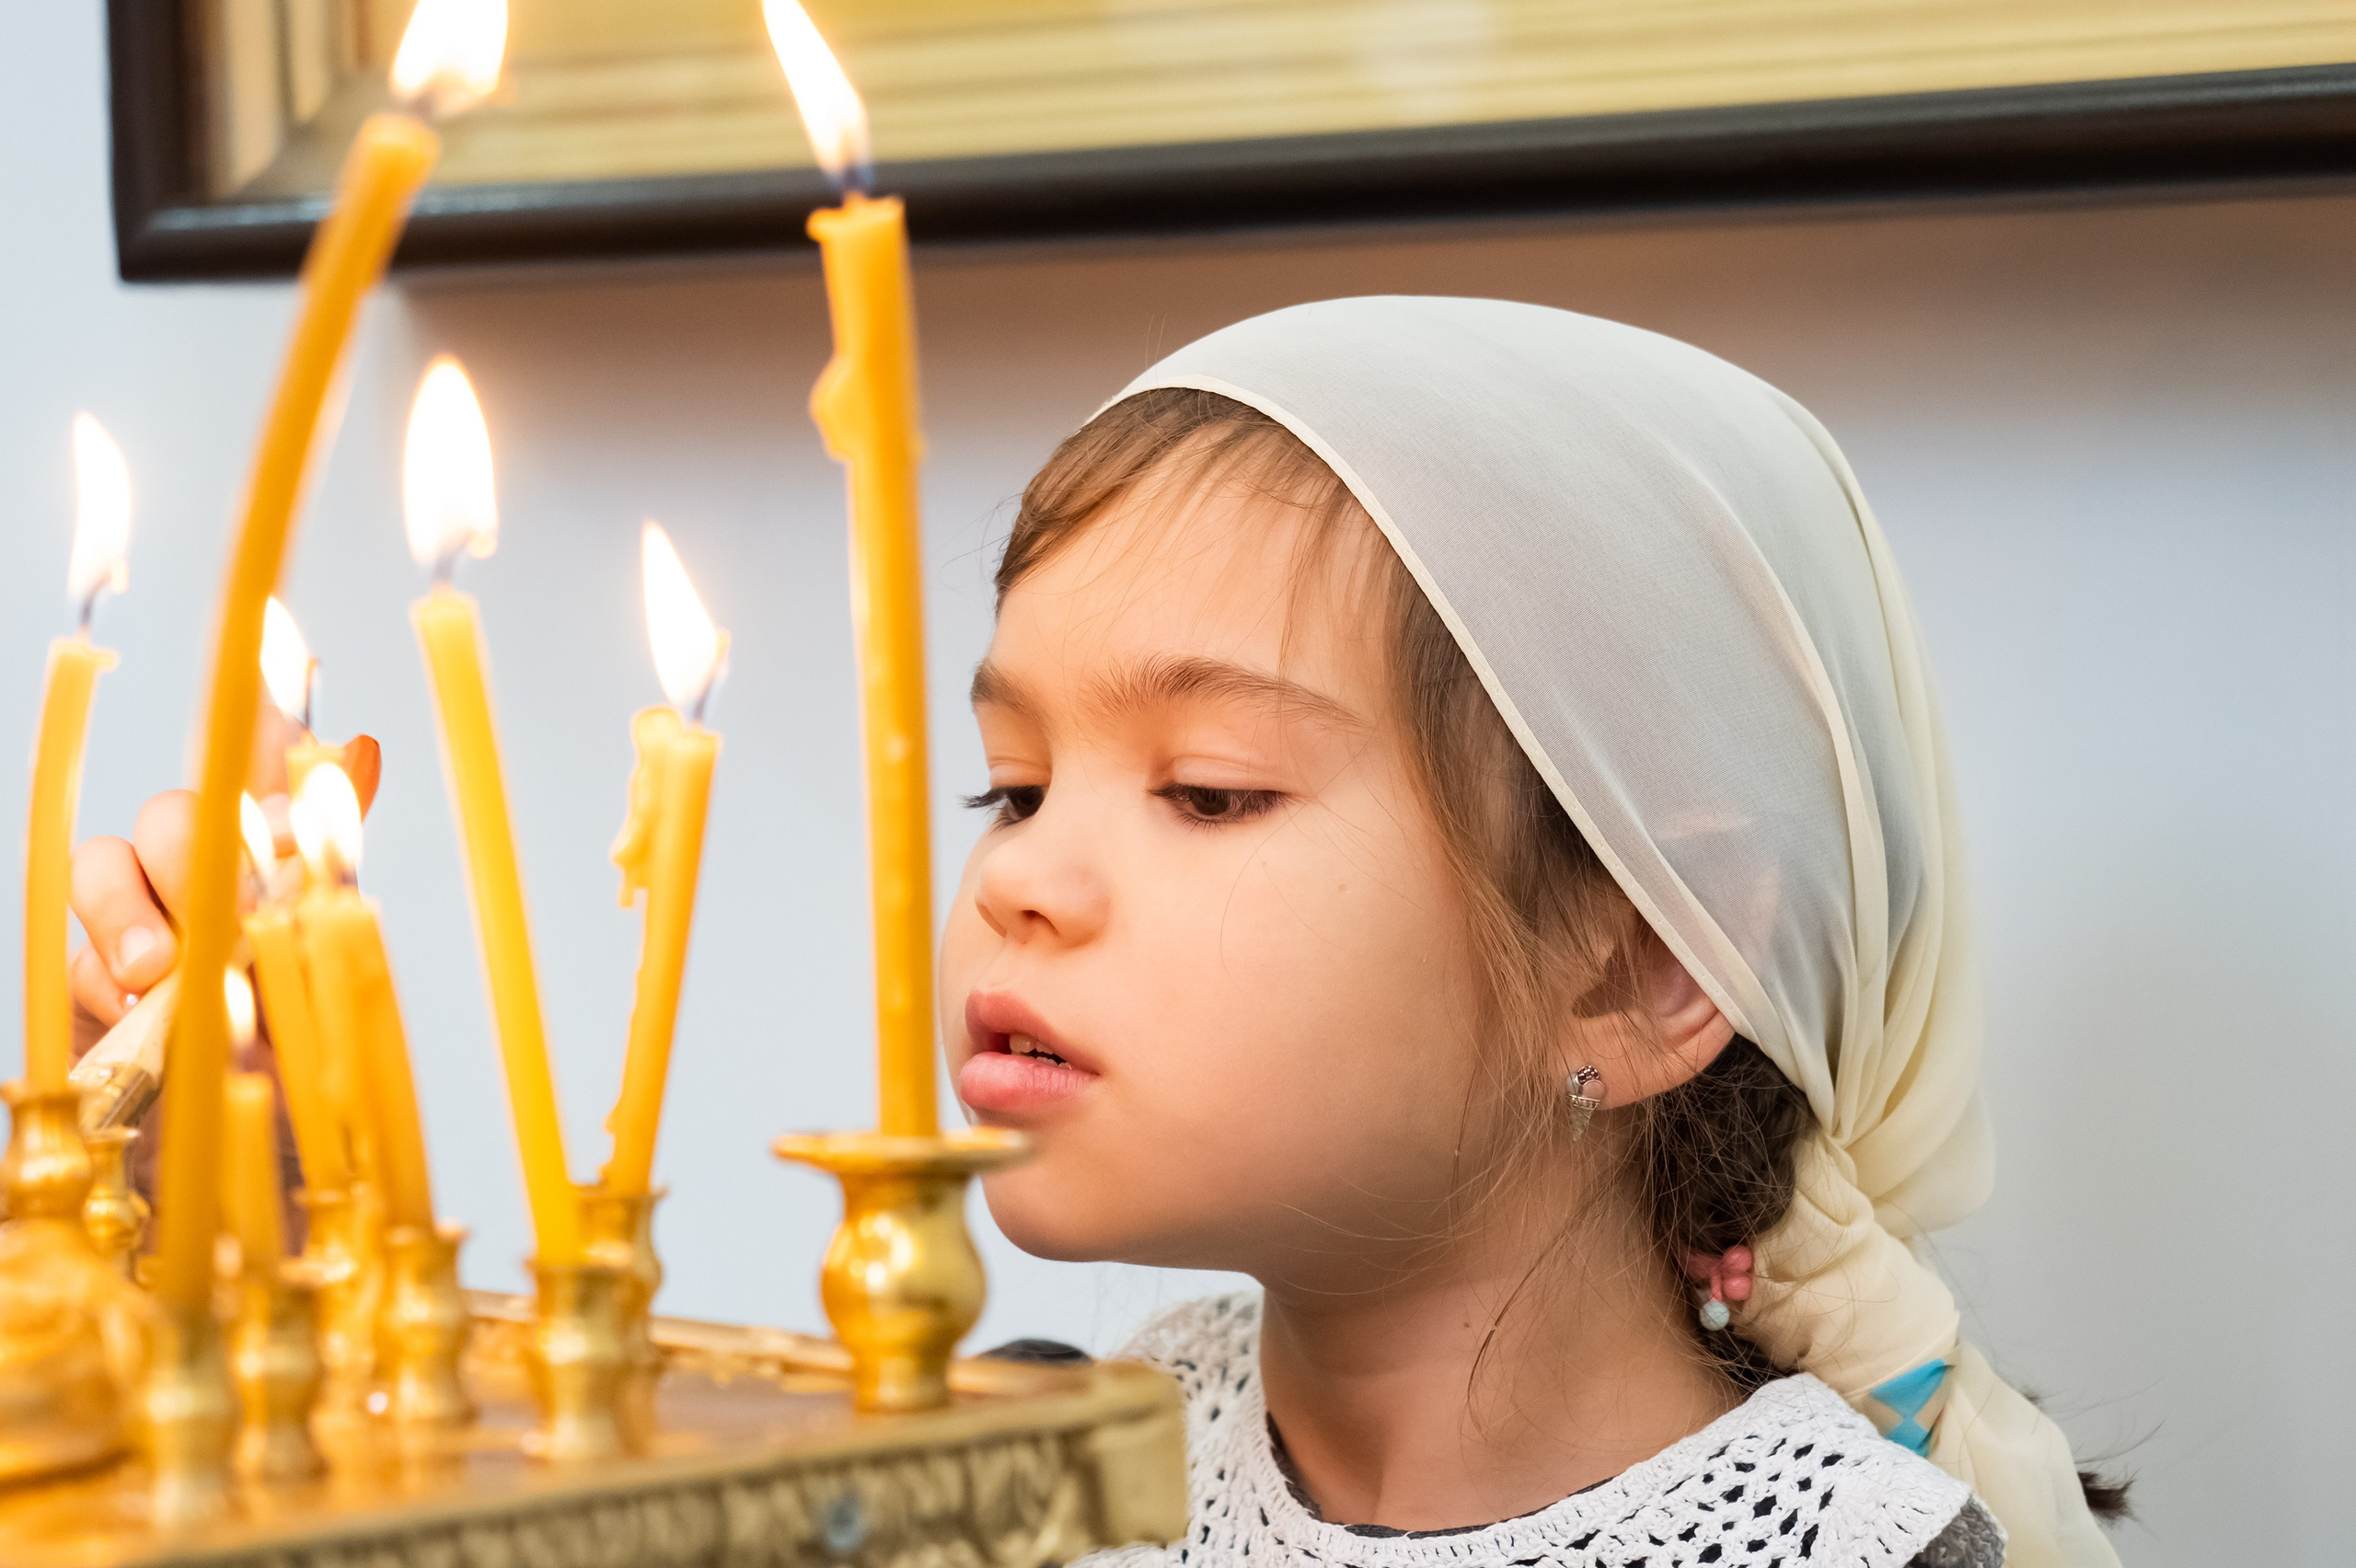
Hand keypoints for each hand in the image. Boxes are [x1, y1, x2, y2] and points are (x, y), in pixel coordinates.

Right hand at [67, 708, 379, 1040]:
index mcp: (281, 869)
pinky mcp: (94, 979)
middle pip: (177, 815)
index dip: (271, 726)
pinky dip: (102, 977)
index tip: (280, 679)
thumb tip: (358, 756)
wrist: (249, 1153)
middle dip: (189, 850)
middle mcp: (209, 881)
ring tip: (156, 967)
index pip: (270, 773)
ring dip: (128, 910)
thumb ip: (333, 877)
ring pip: (106, 862)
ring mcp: (144, 924)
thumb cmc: (302, 1058)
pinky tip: (136, 1009)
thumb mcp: (334, 974)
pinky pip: (77, 951)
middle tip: (217, 908)